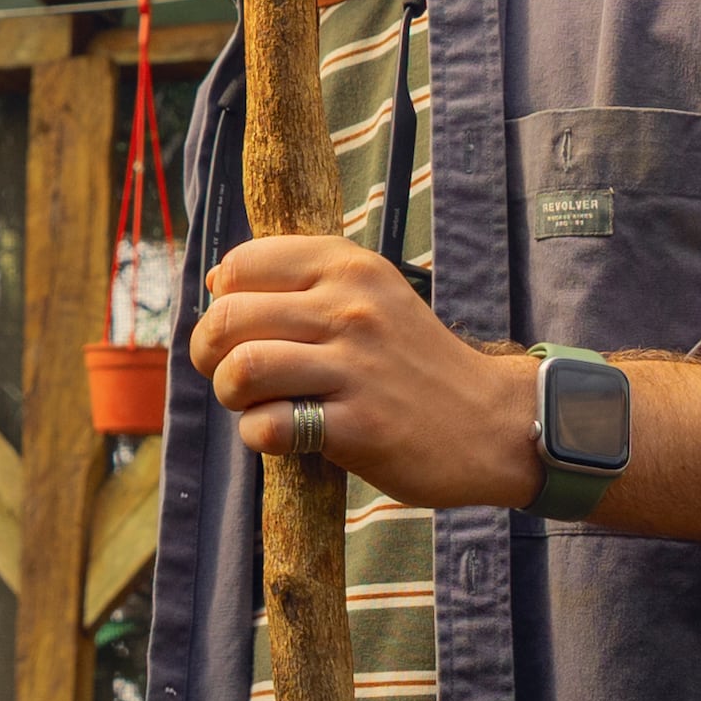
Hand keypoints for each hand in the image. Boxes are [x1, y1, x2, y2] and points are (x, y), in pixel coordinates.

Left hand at [188, 235, 538, 513]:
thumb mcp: (373, 298)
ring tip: (253, 404)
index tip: (237, 331)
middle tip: (230, 376)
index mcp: (349, 267)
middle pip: (229, 316)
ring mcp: (356, 366)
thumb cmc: (414, 363)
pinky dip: (258, 435)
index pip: (242, 265)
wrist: (491, 422)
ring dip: (231, 393)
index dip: (221, 302)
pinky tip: (281, 435)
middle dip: (209, 352)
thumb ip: (303, 284)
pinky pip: (271, 425)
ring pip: (243, 367)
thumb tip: (216, 280)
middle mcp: (352, 308)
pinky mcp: (359, 425)